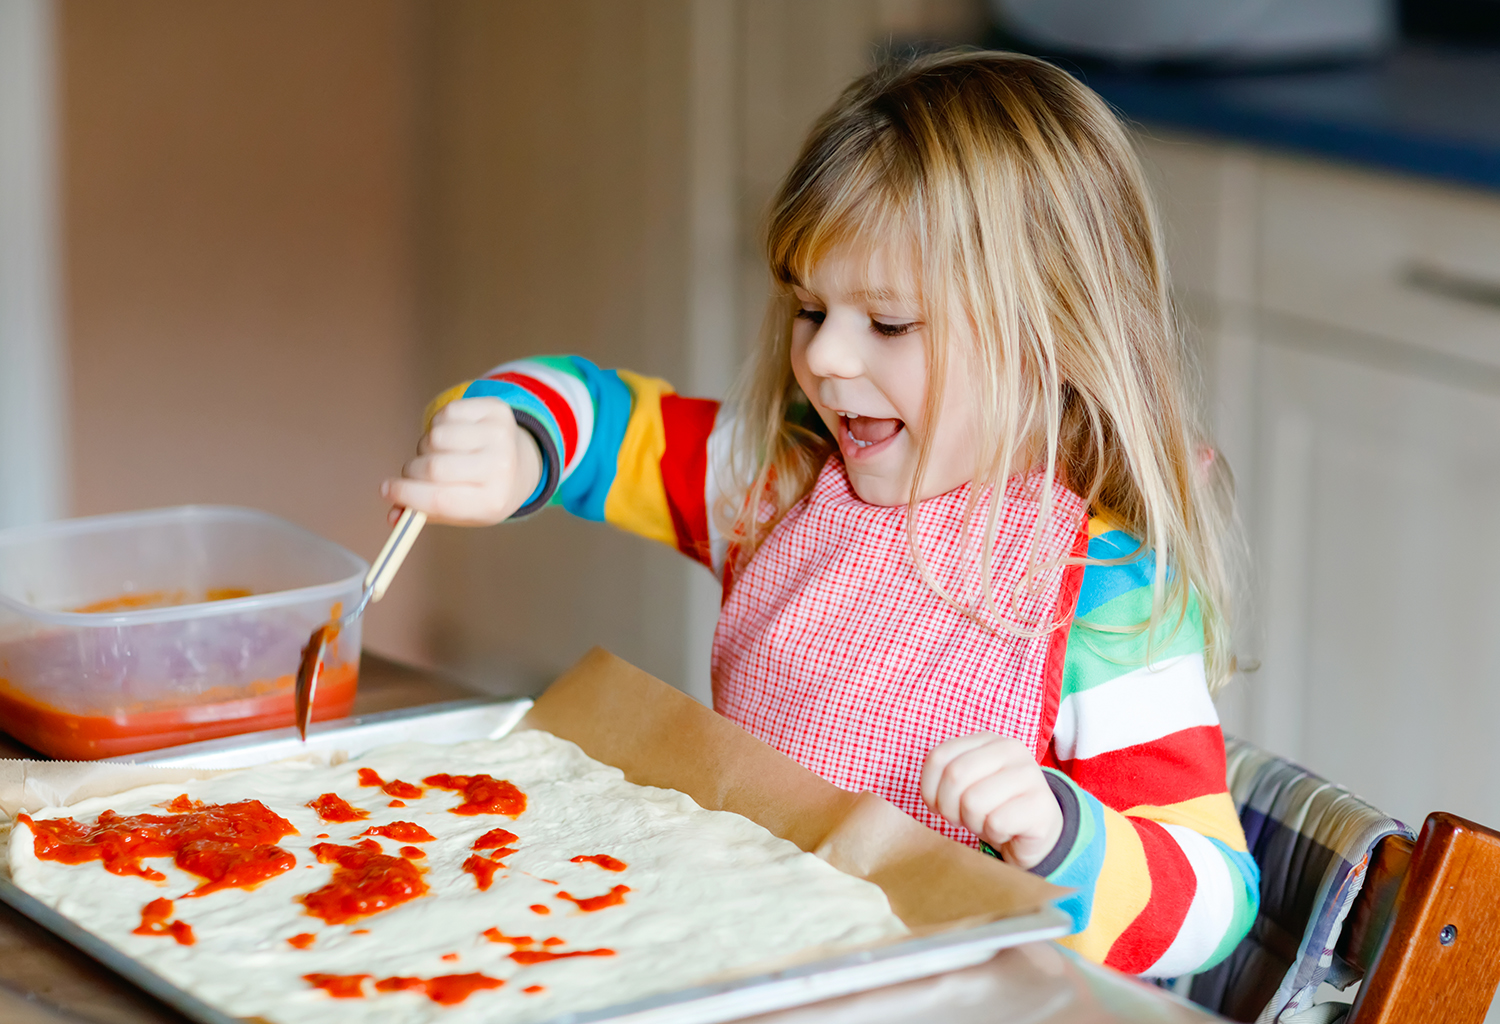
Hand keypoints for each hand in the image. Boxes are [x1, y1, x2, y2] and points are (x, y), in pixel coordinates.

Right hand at [381, 397, 542, 525]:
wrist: (520, 463)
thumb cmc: (480, 490)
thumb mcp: (460, 511)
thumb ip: (424, 513)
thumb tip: (393, 517)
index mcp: (493, 501)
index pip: (440, 500)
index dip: (406, 495)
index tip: (385, 490)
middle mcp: (501, 468)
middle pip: (433, 467)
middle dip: (412, 471)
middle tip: (412, 473)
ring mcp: (501, 436)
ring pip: (436, 436)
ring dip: (426, 447)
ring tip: (439, 454)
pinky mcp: (496, 410)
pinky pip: (446, 412)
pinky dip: (439, 424)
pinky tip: (454, 435)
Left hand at [920, 732, 1063, 870]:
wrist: (1039, 831)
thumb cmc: (995, 807)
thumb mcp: (967, 785)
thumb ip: (947, 778)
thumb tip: (931, 799)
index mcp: (988, 739)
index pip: (939, 757)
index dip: (929, 788)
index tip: (936, 805)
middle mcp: (1011, 749)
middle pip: (954, 776)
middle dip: (949, 808)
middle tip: (962, 819)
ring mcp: (1030, 774)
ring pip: (973, 802)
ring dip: (973, 823)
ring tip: (987, 823)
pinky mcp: (1041, 804)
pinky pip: (996, 823)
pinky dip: (994, 834)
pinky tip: (1006, 831)